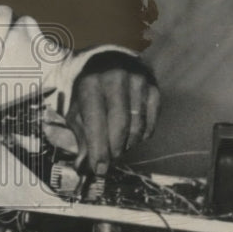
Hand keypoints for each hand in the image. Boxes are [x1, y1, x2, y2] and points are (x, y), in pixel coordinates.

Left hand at [67, 51, 159, 174]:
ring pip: (137, 126)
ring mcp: (138, 81)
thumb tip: (83, 167)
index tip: (99, 169)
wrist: (110, 62)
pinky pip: (150, 123)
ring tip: (119, 145)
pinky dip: (141, 136)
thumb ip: (81, 137)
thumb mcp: (79, 109)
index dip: (98, 148)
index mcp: (90, 83)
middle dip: (114, 149)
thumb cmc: (90, 92)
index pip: (95, 121)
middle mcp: (115, 78)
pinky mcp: (154, 88)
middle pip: (120, 125)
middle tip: (110, 160)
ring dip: (128, 144)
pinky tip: (132, 135)